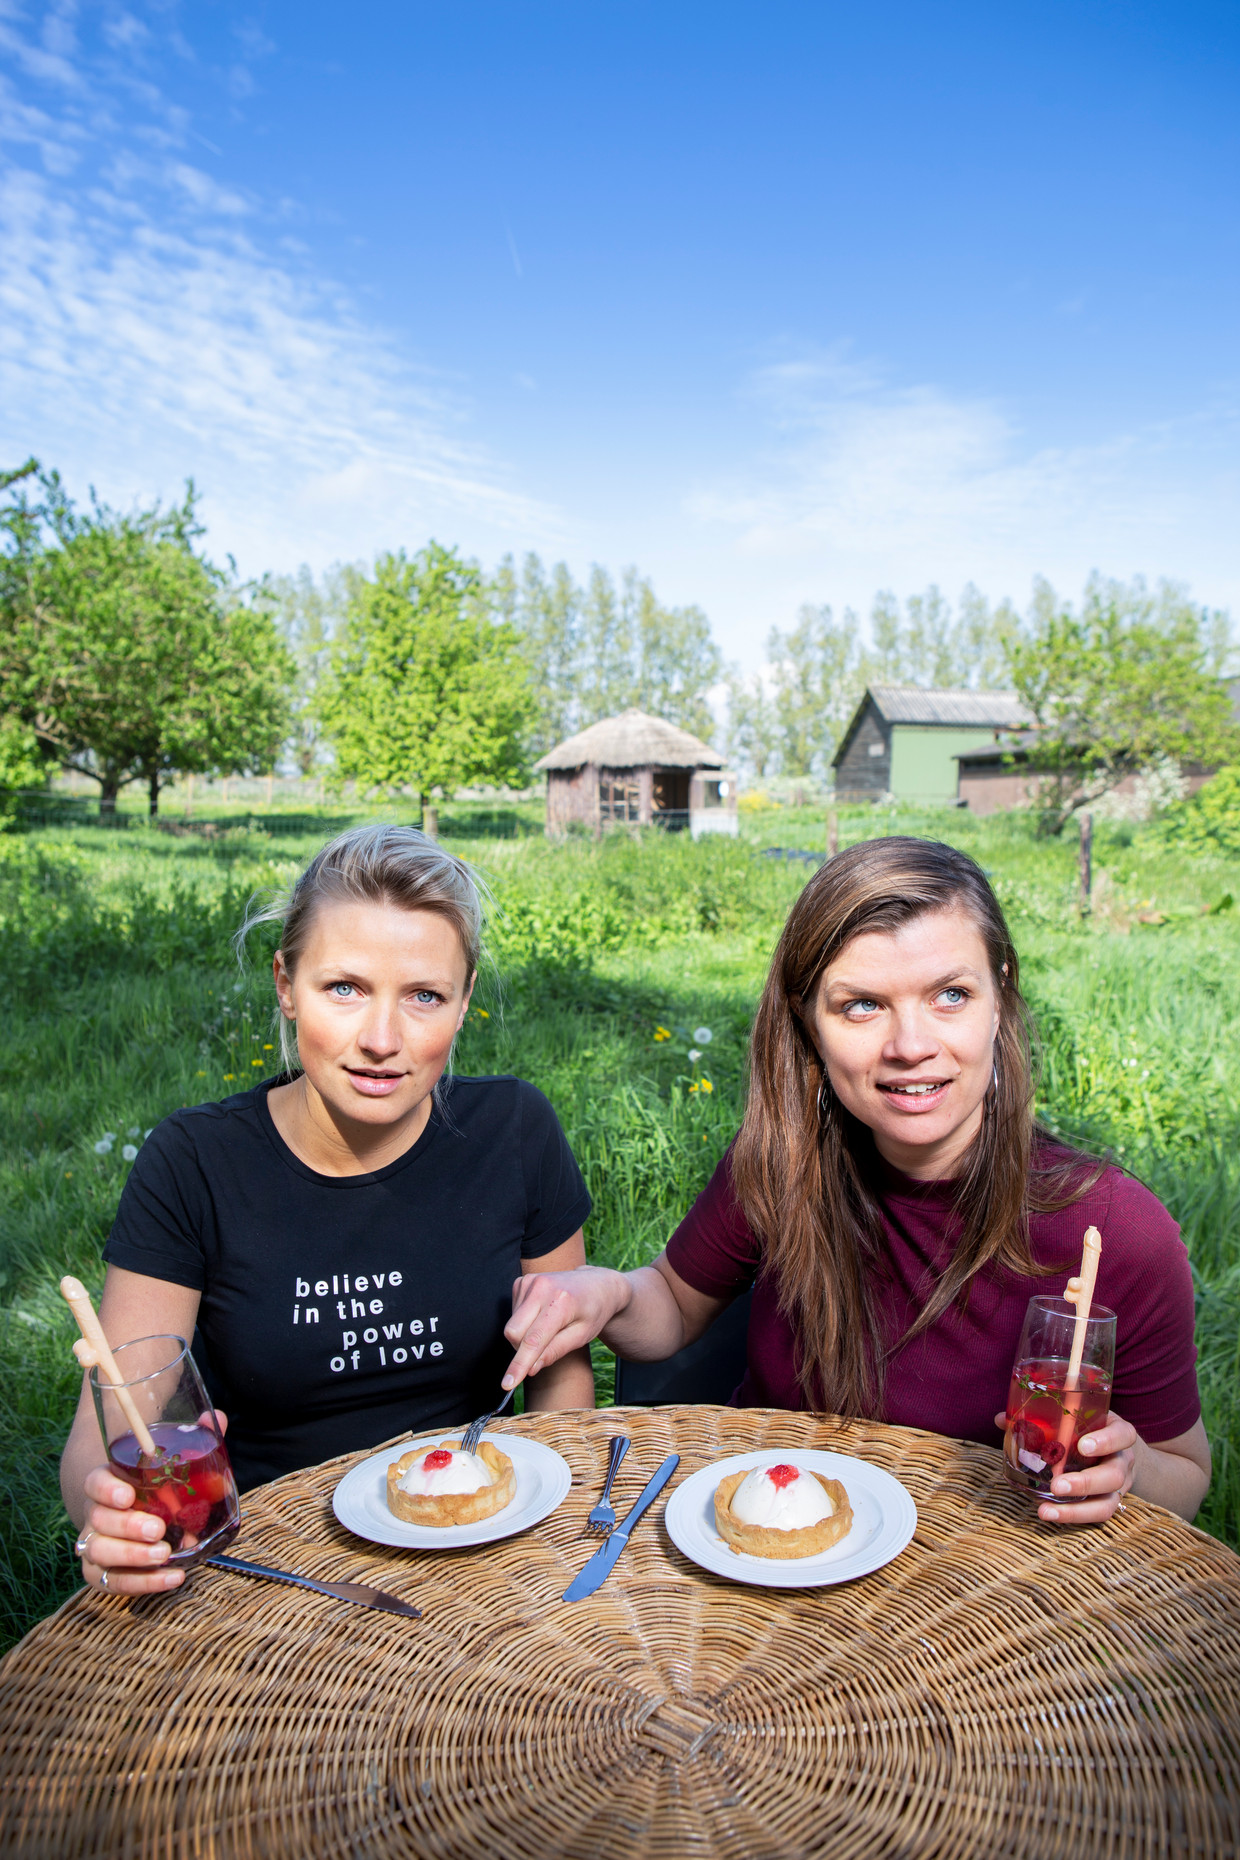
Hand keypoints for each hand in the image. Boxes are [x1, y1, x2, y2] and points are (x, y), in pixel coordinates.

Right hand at [75, 1409, 227, 1594]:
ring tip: (164, 1556)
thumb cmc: (158, 1488)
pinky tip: (172, 1578)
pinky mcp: (103, 1573)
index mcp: (110, 1483)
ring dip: (131, 1556)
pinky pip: (113, 1582)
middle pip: (98, 1519)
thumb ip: (194, 1440)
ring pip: (99, 1552)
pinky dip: (142, 1583)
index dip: (106, 1489)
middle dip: (127, 1527)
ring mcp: (97, 1544)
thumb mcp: (173, 1464)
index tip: (128, 1495)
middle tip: (158, 1529)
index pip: (95, 1482)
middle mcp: (97, 1514)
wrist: (139, 1519)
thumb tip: (217, 1419)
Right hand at [503, 1267, 629, 1388]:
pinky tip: (542, 1315)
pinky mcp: (521, 1281)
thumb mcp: (582, 1336)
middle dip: (523, 1349)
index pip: (532, 1340)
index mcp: (561, 1302)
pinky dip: (524, 1322)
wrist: (596, 1284)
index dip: (519, 1365)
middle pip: (513, 1333)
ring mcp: (529, 1282)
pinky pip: (512, 1314)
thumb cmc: (592, 1311)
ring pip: (511, 1325)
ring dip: (524, 1335)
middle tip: (545, 1347)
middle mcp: (541, 1287)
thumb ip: (555, 1351)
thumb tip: (531, 1368)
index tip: (507, 1384)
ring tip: (549, 1326)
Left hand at [995, 1408, 1136, 1524]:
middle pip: (1114, 1475)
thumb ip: (1042, 1417)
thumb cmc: (1088, 1430)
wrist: (1116, 1452)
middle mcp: (1122, 1460)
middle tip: (1057, 1486)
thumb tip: (1001, 1419)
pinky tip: (1050, 1514)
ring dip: (1077, 1510)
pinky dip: (1073, 1517)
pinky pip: (1097, 1515)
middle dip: (1085, 1483)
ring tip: (1046, 1511)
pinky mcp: (1109, 1502)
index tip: (1083, 1446)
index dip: (1106, 1440)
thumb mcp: (1075, 1419)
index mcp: (1117, 1433)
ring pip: (1108, 1502)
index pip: (1123, 1434)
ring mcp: (1120, 1486)